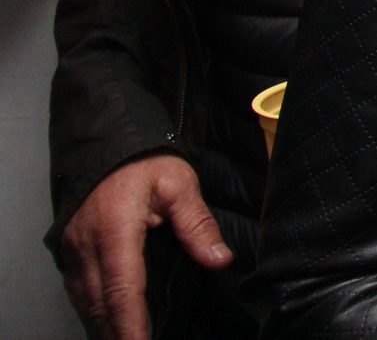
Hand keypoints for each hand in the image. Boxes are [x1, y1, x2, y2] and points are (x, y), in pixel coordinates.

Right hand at [60, 153, 231, 339]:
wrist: (108, 143)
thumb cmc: (144, 161)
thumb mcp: (180, 184)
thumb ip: (198, 224)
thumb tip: (219, 259)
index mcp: (115, 229)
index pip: (123, 287)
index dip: (131, 322)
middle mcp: (87, 244)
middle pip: (99, 303)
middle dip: (117, 332)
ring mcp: (73, 248)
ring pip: (85, 301)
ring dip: (103, 324)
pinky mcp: (69, 250)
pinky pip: (78, 290)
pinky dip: (92, 310)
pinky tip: (107, 322)